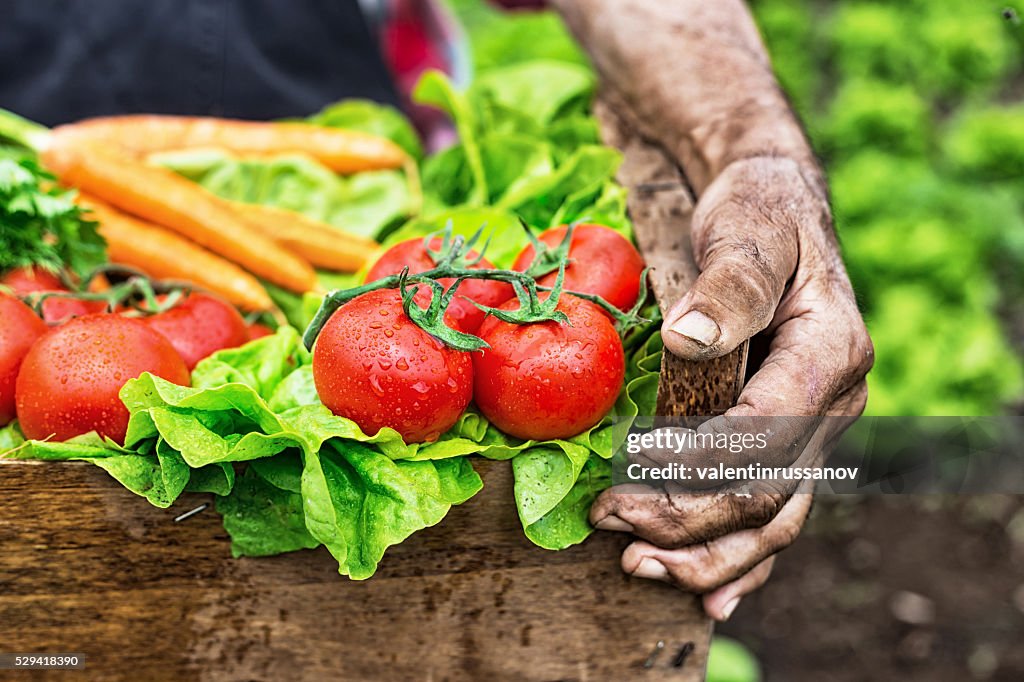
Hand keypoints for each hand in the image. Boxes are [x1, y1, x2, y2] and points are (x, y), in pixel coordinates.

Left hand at [591, 156, 873, 619]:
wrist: (774, 212)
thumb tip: (692, 340)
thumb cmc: (760, 216)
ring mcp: (813, 429)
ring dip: (707, 555)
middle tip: (611, 522)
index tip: (628, 466)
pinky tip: (708, 595)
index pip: (764, 431)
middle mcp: (834, 403)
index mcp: (830, 354)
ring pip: (774, 520)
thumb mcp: (750, 230)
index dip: (696, 461)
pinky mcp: (787, 440)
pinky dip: (739, 557)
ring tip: (640, 566)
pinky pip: (772, 513)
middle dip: (687, 519)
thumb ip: (729, 284)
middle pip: (768, 493)